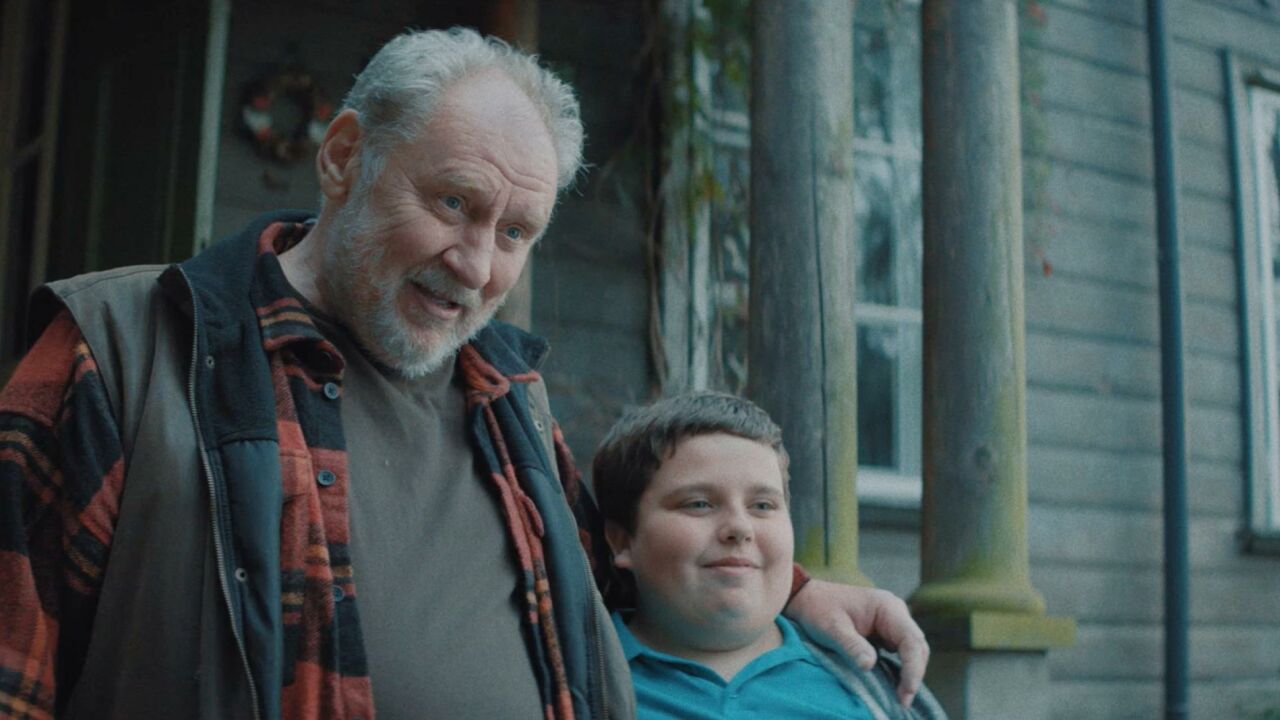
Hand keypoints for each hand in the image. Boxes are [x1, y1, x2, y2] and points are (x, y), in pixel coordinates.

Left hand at [783, 579, 929, 706]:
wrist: (806, 597)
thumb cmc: (818, 609)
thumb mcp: (831, 628)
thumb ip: (851, 645)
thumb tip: (869, 665)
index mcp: (886, 607)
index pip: (911, 640)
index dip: (913, 667)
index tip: (906, 691)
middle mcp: (894, 611)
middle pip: (916, 645)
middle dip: (914, 673)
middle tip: (903, 700)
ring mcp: (891, 620)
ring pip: (911, 649)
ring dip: (910, 672)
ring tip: (901, 696)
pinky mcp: (884, 630)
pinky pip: (900, 650)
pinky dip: (901, 667)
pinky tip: (894, 684)